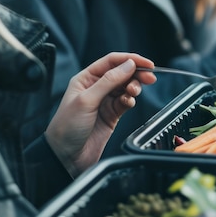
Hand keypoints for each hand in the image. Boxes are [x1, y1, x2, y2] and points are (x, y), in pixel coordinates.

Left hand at [45, 53, 155, 176]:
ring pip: (126, 87)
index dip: (130, 59)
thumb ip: (109, 81)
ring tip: (134, 92)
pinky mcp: (112, 115)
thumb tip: (128, 65)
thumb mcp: (87, 100)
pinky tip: (129, 103)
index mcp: (86, 79)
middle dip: (136, 73)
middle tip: (149, 77)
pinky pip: (126, 102)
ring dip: (134, 87)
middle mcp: (96, 87)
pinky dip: (131, 100)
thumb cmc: (66, 127)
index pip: (111, 62)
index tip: (146, 63)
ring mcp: (105, 101)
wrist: (65, 157)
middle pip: (122, 73)